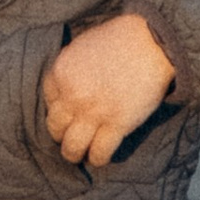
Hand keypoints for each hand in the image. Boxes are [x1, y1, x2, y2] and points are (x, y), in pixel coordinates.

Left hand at [41, 14, 176, 172]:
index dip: (59, 111)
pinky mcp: (116, 124)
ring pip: (72, 147)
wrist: (149, 43)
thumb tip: (67, 89)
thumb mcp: (81, 48)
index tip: (69, 114)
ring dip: (74, 154)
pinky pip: (99, 152)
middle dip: (62, 135)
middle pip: (55, 128)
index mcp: (60, 74)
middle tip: (72, 137)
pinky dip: (98, 159)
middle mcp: (72, 96)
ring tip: (81, 155)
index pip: (49, 103)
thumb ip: (70, 70)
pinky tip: (100, 157)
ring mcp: (93, 112)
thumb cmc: (118, 41)